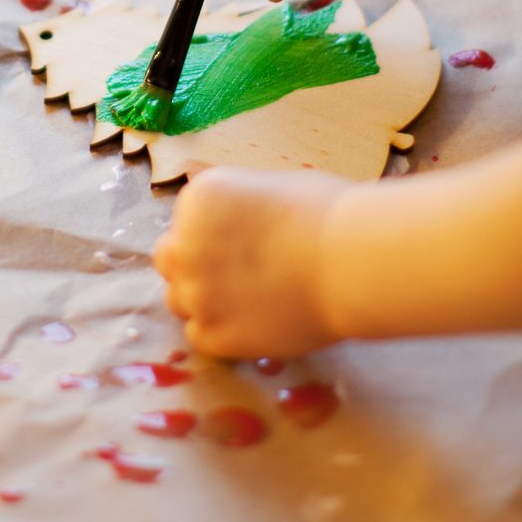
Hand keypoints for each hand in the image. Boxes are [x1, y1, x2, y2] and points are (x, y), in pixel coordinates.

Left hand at [153, 167, 352, 358]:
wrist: (351, 261)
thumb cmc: (327, 214)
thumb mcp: (270, 186)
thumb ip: (234, 204)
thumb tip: (221, 204)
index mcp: (198, 200)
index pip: (187, 221)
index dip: (215, 234)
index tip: (246, 242)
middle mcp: (184, 245)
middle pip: (170, 260)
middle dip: (196, 265)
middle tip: (238, 273)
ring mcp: (195, 293)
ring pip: (180, 301)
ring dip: (207, 300)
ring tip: (251, 299)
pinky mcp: (212, 334)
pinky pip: (199, 335)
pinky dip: (222, 332)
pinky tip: (254, 321)